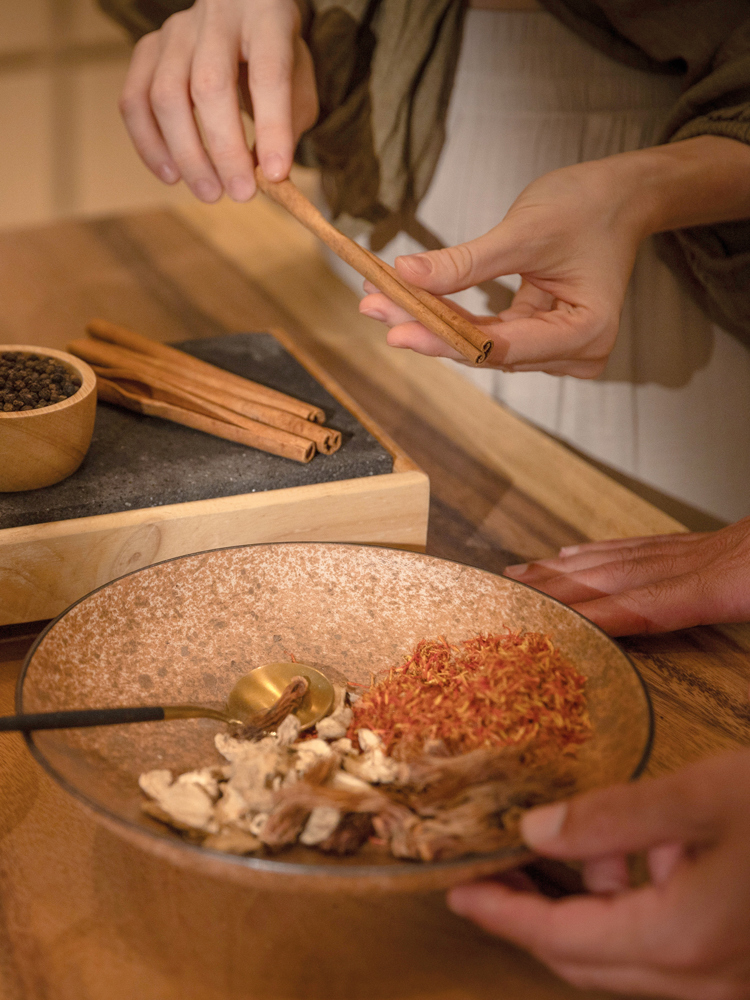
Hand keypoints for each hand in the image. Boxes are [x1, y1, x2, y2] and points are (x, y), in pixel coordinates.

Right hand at [119, 0, 317, 201]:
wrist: (241, 10)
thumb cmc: (276, 55)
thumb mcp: (299, 80)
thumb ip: (289, 123)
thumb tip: (264, 176)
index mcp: (265, 17)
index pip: (268, 73)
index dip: (272, 128)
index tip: (275, 175)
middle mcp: (216, 15)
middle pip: (209, 85)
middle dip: (225, 150)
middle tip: (241, 194)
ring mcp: (175, 31)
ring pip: (165, 96)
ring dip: (186, 155)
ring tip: (210, 192)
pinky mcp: (148, 48)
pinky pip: (134, 101)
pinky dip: (149, 145)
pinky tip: (172, 175)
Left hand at [360, 155, 647, 376]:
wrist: (621, 197)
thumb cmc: (587, 206)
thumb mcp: (523, 230)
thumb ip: (465, 262)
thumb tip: (406, 274)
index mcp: (585, 332)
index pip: (498, 346)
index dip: (442, 338)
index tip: (394, 327)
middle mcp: (576, 353)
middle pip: (485, 351)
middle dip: (428, 328)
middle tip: (374, 308)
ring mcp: (558, 349)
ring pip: (482, 345)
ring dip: (433, 322)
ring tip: (381, 301)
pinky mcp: (542, 337)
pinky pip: (489, 332)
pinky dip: (452, 315)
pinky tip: (412, 300)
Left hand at [448, 751, 749, 999]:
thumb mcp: (703, 794)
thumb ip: (613, 817)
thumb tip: (535, 831)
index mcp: (686, 940)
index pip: (564, 941)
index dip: (504, 916)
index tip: (457, 892)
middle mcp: (708, 981)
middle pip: (589, 961)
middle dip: (534, 915)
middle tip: (490, 871)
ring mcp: (731, 980)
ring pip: (630, 957)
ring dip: (593, 902)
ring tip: (576, 839)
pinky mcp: (744, 961)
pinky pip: (672, 947)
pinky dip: (642, 901)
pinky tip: (648, 847)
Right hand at [502, 516, 749, 635]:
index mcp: (732, 584)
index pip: (650, 604)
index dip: (596, 615)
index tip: (547, 626)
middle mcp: (711, 559)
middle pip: (622, 573)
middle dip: (561, 584)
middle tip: (510, 591)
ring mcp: (712, 546)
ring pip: (628, 554)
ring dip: (574, 566)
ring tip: (529, 571)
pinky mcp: (717, 541)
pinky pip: (650, 543)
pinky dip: (608, 549)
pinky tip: (580, 552)